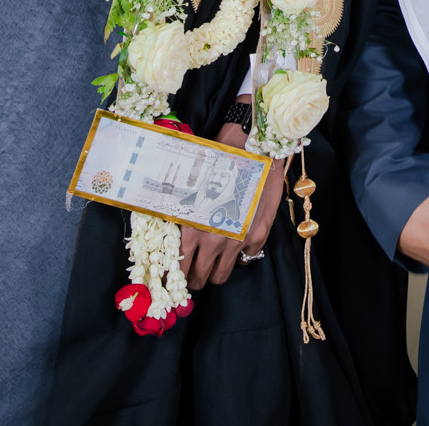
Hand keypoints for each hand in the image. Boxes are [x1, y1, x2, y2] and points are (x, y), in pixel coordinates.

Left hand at [180, 97, 284, 287]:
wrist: (253, 148)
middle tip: (193, 274)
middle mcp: (214, 238)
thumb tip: (170, 233)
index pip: (179, 268)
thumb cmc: (217, 161)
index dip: (175, 277)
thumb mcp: (191, 187)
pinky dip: (241, 255)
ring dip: (215, 272)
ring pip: (222, 275)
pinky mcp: (258, 235)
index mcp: (193, 227)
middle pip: (200, 277)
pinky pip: (247, 259)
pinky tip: (237, 243)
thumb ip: (182, 214)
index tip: (174, 277)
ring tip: (213, 263)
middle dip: (193, 279)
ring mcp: (238, 239)